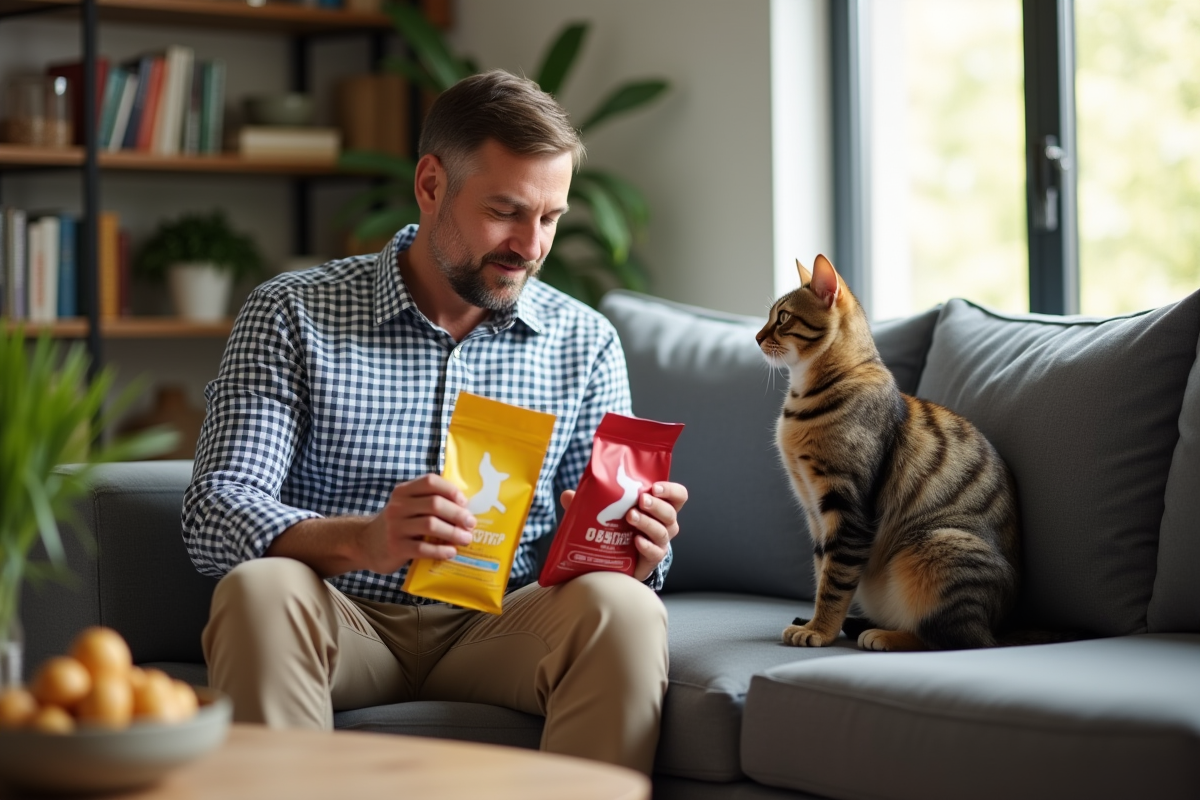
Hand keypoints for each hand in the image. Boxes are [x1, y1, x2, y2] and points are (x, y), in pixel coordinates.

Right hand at [359, 474, 474, 573]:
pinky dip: (440, 550)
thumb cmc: (397, 524)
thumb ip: (428, 502)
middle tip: (471, 524)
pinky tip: (451, 552)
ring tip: (466, 539)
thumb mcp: (407, 507)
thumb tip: (465, 508)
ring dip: (453, 532)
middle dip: (458, 514)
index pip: (430, 482)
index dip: (450, 490)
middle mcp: (398, 506)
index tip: (464, 502)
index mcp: (403, 492)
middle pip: (434, 504)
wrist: (365, 544)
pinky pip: (423, 548)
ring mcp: (395, 527)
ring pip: (431, 525)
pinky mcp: (395, 547)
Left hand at [560, 481, 687, 581]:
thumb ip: (587, 502)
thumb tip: (567, 495)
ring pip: (665, 531)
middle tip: (640, 500)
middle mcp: (664, 524)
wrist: (613, 561)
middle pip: (671, 512)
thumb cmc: (615, 529)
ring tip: (631, 517)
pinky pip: (656, 552)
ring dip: (649, 522)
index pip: (677, 495)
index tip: (654, 487)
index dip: (670, 489)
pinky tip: (636, 541)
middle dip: (657, 504)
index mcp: (657, 507)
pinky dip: (647, 546)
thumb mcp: (602, 511)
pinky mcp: (652, 559)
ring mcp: (659, 542)